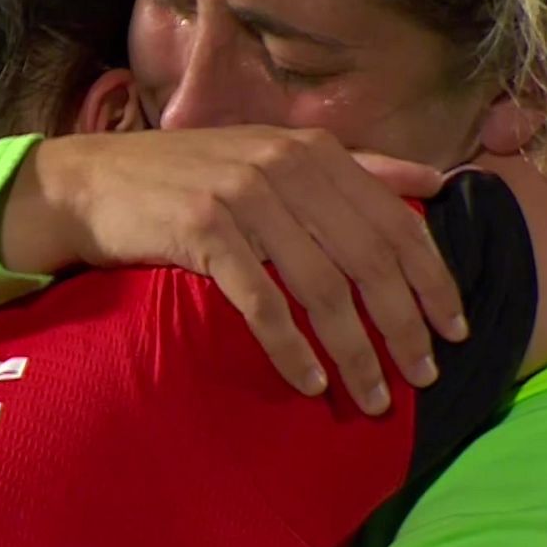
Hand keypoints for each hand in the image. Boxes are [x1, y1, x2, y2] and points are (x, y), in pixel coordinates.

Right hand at [0, 126, 468, 413]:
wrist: (91, 182)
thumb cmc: (187, 176)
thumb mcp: (273, 155)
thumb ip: (355, 167)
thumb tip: (436, 181)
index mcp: (312, 149)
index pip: (396, 220)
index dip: (434, 279)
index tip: (455, 330)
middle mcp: (284, 164)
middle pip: (367, 259)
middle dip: (404, 326)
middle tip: (422, 377)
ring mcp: (242, 196)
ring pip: (321, 288)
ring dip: (354, 352)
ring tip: (371, 397)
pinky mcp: (202, 230)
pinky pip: (262, 304)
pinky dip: (291, 350)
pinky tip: (308, 383)